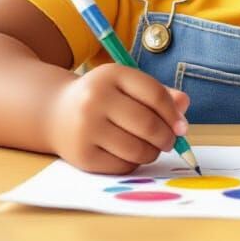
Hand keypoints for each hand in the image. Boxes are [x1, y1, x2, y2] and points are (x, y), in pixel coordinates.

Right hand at [47, 63, 190, 173]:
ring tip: (152, 147)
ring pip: (137, 149)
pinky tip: (131, 154)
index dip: (173, 113)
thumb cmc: (102, 97)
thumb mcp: (126, 85)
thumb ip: (158, 93)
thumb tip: (184, 107)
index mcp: (111, 75)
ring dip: (153, 152)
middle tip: (170, 141)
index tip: (181, 126)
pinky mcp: (82, 156)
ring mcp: (86, 129)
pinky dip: (134, 163)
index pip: (154, 94)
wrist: (55, 112)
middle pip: (147, 124)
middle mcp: (95, 99)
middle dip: (167, 137)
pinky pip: (123, 166)